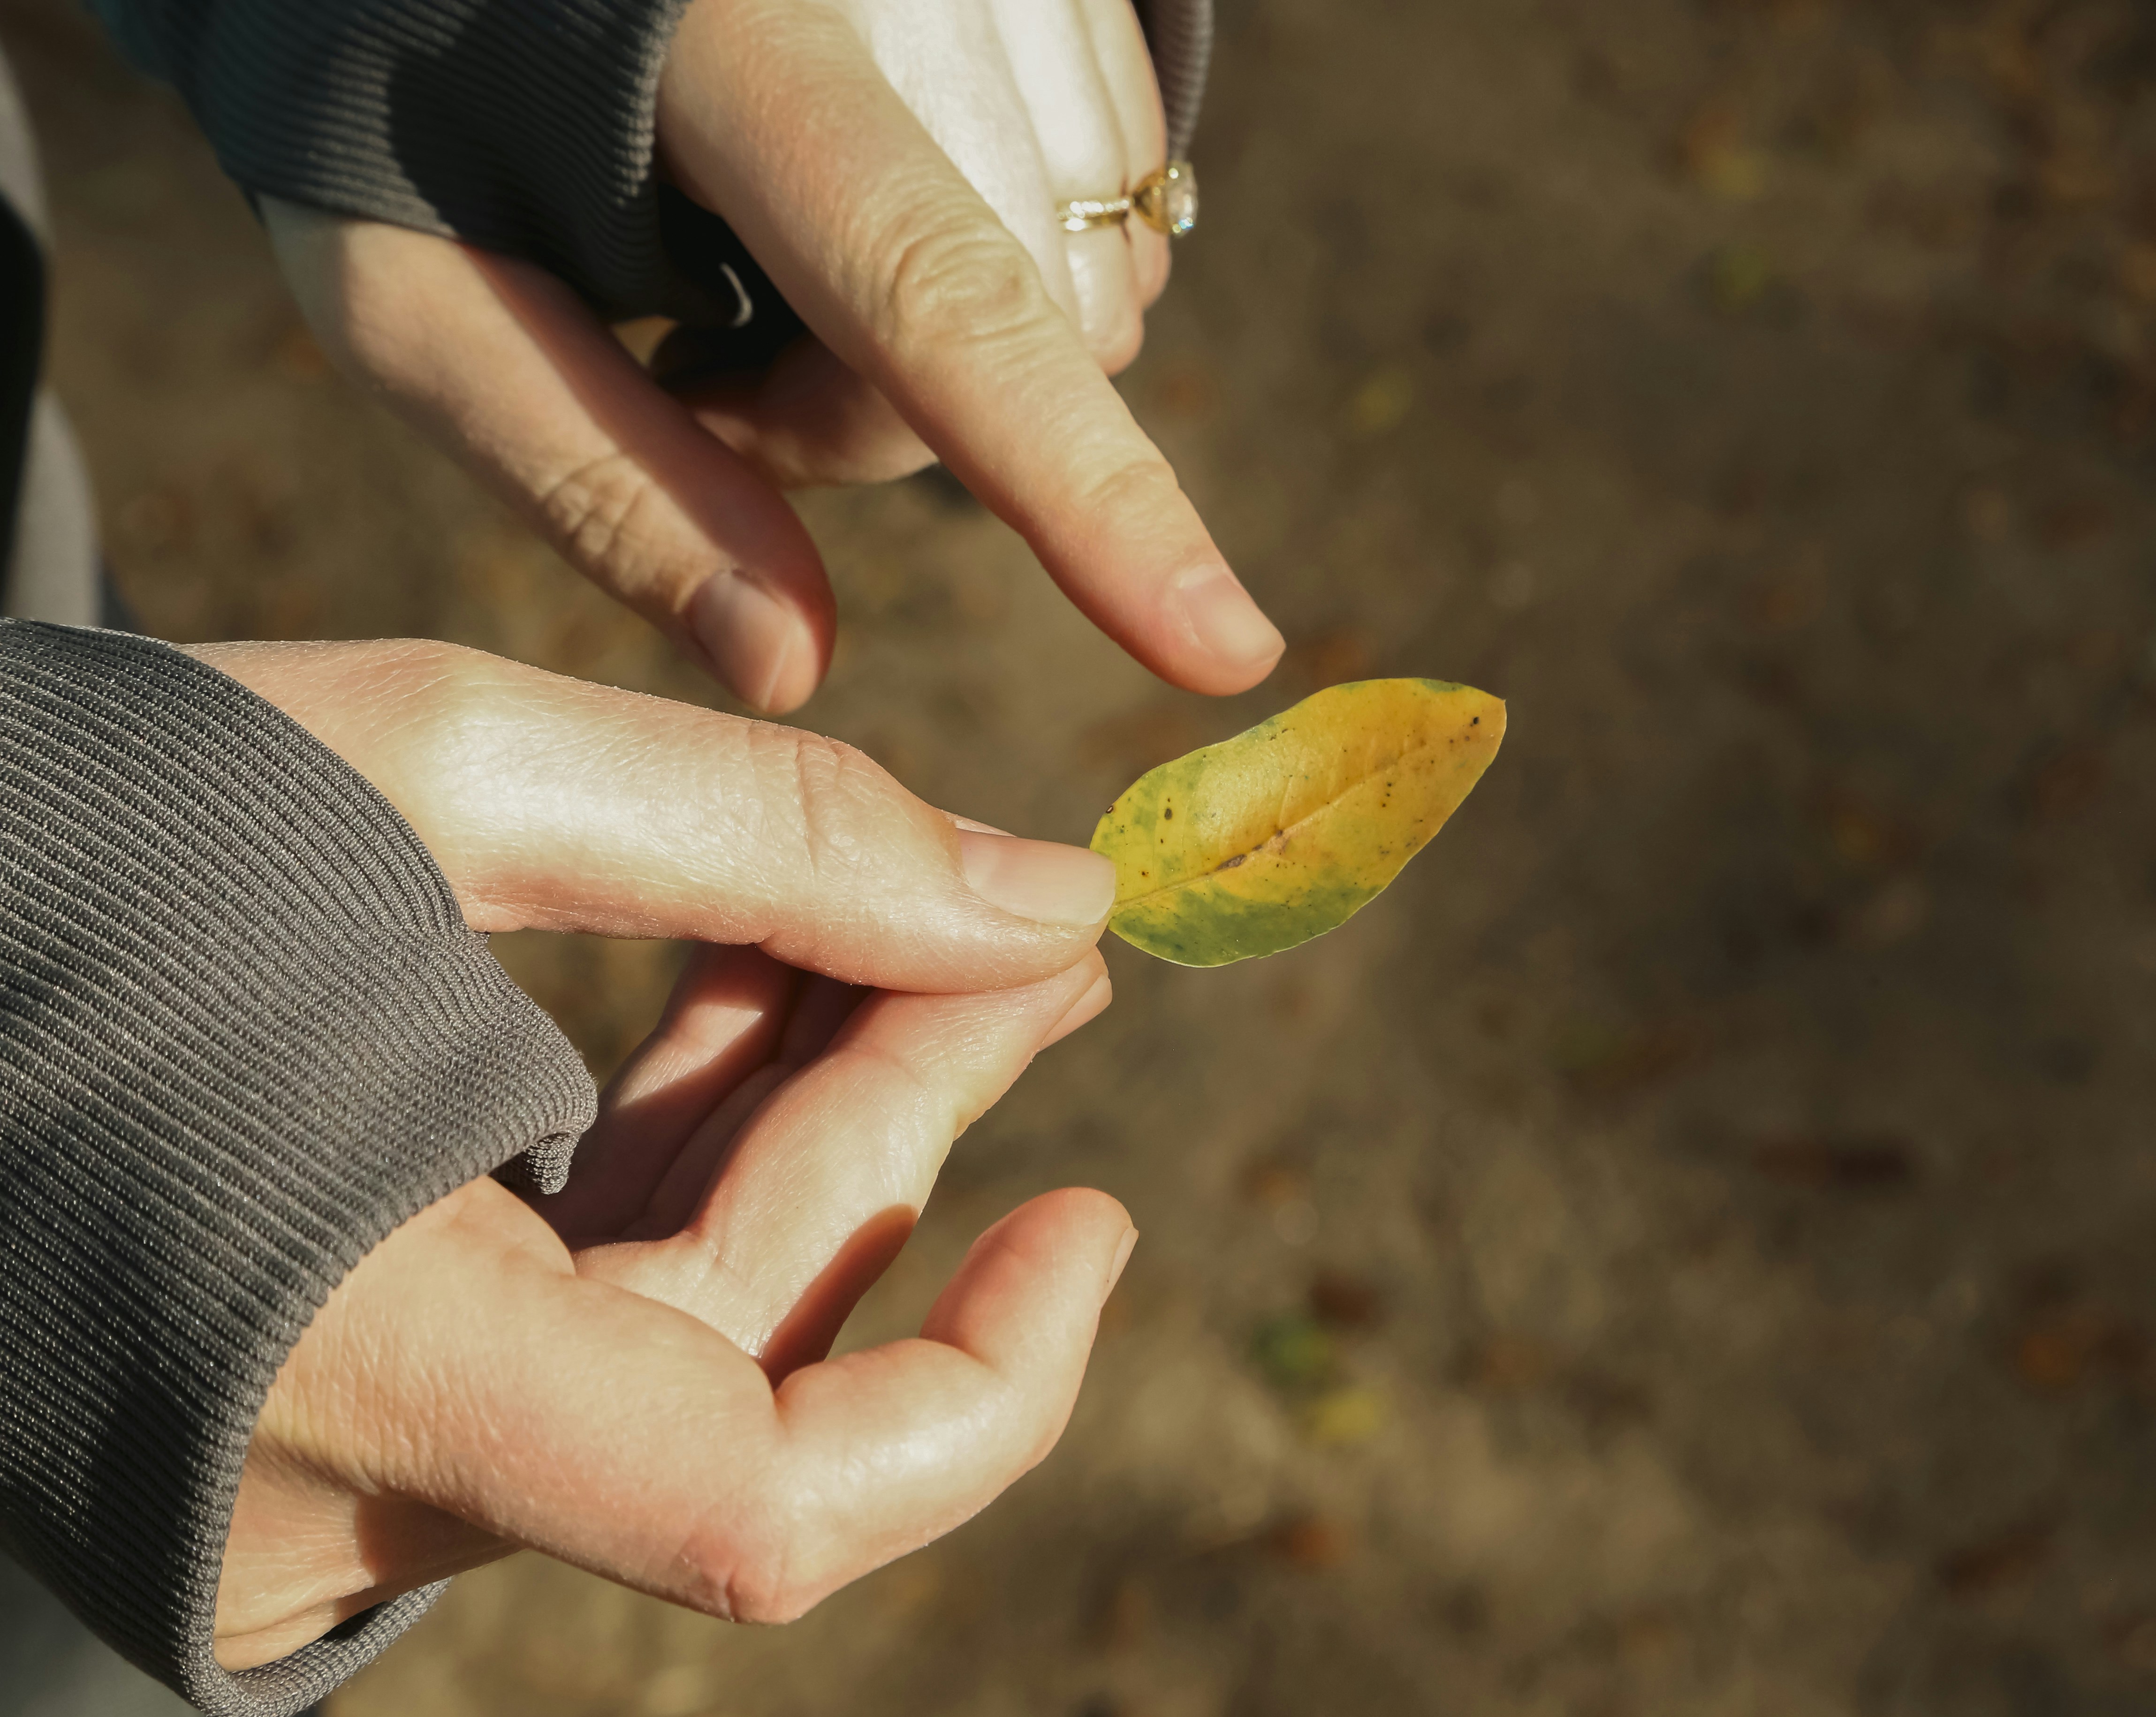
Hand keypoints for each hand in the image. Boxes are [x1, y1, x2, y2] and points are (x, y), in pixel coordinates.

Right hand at [187, 640, 1129, 1665]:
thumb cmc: (53, 832)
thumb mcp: (429, 765)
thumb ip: (778, 839)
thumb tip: (1047, 904)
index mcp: (361, 1365)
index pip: (759, 1508)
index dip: (980, 1391)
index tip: (1097, 1217)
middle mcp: (340, 1472)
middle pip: (738, 1343)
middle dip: (898, 1130)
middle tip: (1028, 948)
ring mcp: (320, 1446)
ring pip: (658, 1308)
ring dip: (801, 1115)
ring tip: (932, 935)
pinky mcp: (310, 1373)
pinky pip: (553, 1283)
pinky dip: (667, 1135)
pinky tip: (766, 975)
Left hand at [261, 0, 1282, 714]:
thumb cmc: (385, 102)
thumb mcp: (403, 291)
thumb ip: (588, 478)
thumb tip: (793, 668)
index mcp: (712, 41)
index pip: (936, 294)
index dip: (1084, 490)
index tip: (1222, 648)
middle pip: (1018, 318)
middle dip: (877, 420)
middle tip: (702, 371)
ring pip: (1090, 277)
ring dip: (949, 353)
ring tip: (765, 280)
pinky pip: (1117, 198)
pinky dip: (1010, 263)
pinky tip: (864, 214)